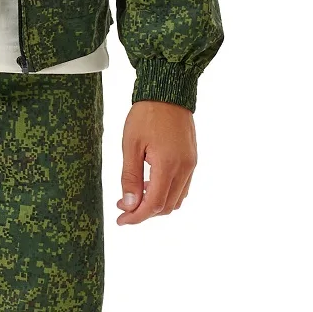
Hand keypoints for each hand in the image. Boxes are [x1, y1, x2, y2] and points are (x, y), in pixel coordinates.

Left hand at [116, 101, 196, 225]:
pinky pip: (182, 187)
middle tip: (123, 206)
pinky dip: (166, 193)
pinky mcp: (192, 160)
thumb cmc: (146, 115)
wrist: (168, 91)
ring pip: (176, 199)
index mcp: (168, 165)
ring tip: (134, 195)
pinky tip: (150, 184)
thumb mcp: (131, 145)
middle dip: (144, 212)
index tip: (121, 220)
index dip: (137, 217)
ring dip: (156, 204)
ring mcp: (191, 165)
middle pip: (166, 207)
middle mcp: (184, 168)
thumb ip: (130, 177)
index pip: (154, 205)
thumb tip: (129, 205)